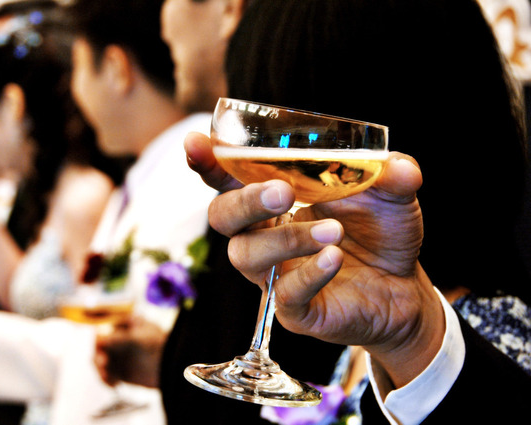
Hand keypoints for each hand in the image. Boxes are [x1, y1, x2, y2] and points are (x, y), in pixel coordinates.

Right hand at [94, 316, 165, 387]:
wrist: (175, 366)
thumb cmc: (159, 345)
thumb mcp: (137, 338)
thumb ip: (117, 338)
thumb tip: (97, 338)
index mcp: (125, 324)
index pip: (105, 328)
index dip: (100, 337)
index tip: (100, 345)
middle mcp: (119, 339)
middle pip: (99, 346)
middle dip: (99, 355)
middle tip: (103, 363)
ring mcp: (120, 355)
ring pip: (100, 361)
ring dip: (101, 369)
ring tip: (108, 377)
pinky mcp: (121, 371)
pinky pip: (107, 375)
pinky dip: (107, 379)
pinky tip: (114, 384)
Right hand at [185, 131, 444, 388]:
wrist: (403, 288)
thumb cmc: (381, 232)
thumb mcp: (391, 195)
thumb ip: (391, 174)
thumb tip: (397, 166)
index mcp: (275, 201)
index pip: (230, 178)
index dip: (209, 162)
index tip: (195, 142)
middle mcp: (263, 236)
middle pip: (223, 217)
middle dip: (246, 202)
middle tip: (282, 192)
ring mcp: (274, 274)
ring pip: (248, 255)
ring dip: (287, 239)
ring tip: (334, 232)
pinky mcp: (294, 310)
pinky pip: (284, 294)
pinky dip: (307, 274)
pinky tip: (333, 259)